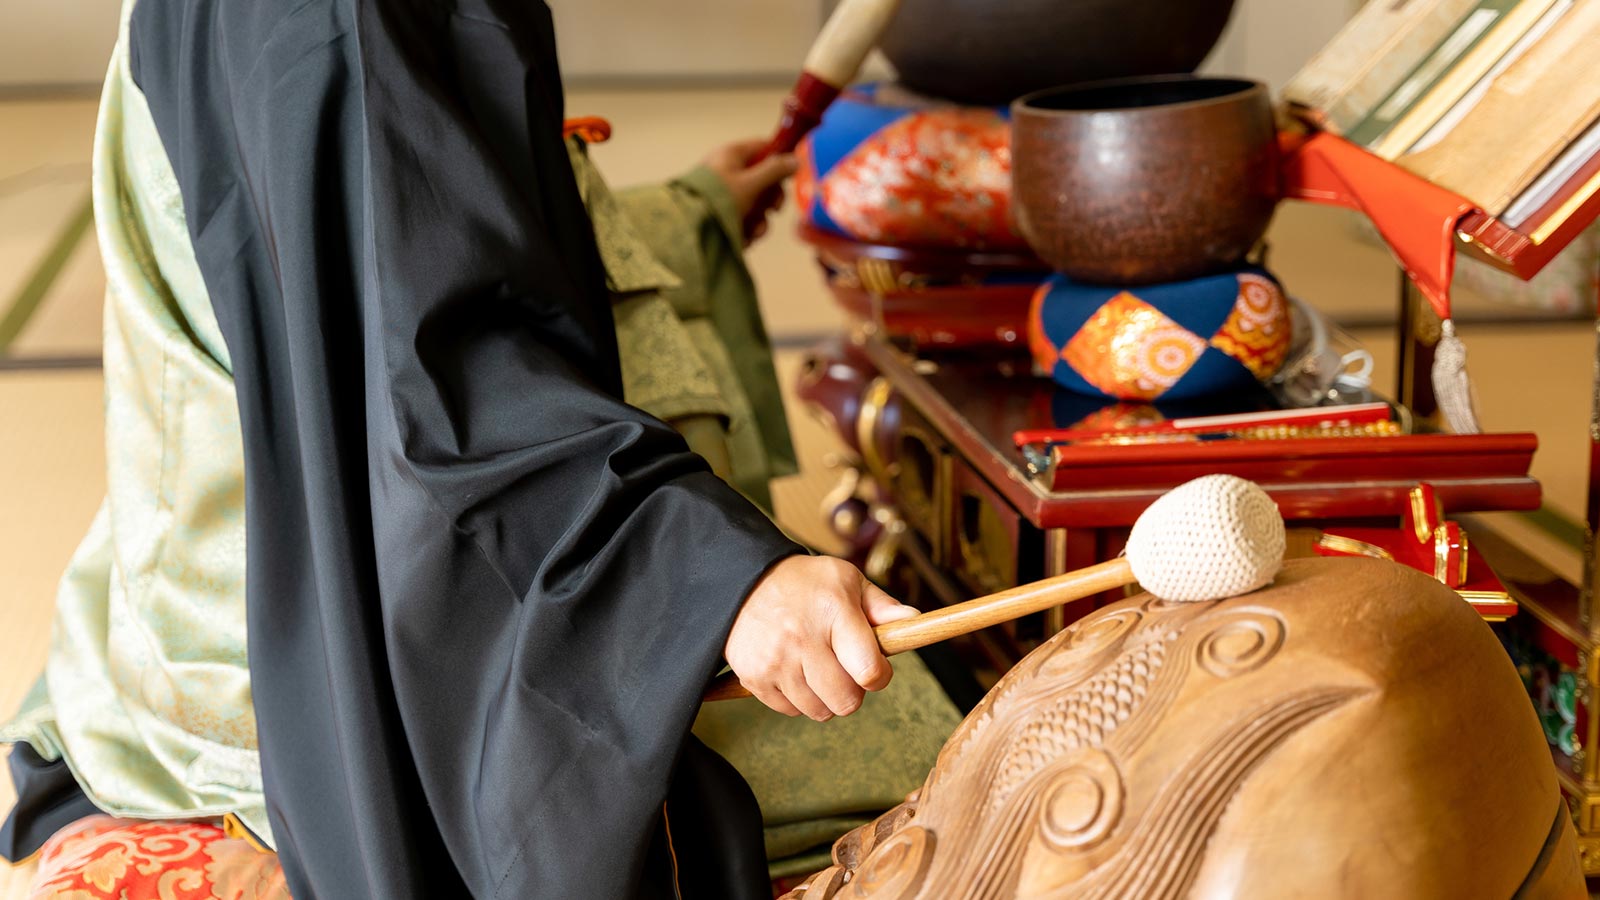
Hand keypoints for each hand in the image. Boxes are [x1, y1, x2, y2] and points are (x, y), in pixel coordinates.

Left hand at [702, 137, 798, 243]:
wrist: (687, 228)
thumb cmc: (718, 199)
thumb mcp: (750, 183)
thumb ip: (774, 171)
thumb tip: (795, 160)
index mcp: (732, 155)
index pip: (763, 148)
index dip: (778, 161)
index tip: (789, 178)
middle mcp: (726, 171)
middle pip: (761, 180)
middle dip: (770, 200)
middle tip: (774, 211)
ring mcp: (722, 193)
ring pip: (753, 204)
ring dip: (759, 221)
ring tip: (754, 233)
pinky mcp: (718, 214)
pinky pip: (740, 219)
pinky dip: (745, 230)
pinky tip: (743, 240)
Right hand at [723, 556, 917, 720]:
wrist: (741, 582)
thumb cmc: (804, 583)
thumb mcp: (845, 580)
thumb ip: (881, 605)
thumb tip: (914, 618)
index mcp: (834, 612)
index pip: (869, 671)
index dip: (880, 677)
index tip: (875, 668)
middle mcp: (803, 639)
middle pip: (846, 702)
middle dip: (853, 692)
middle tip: (844, 670)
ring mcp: (776, 661)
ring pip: (818, 711)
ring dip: (825, 698)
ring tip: (817, 668)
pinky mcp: (754, 677)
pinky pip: (790, 710)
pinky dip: (797, 699)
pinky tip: (794, 671)